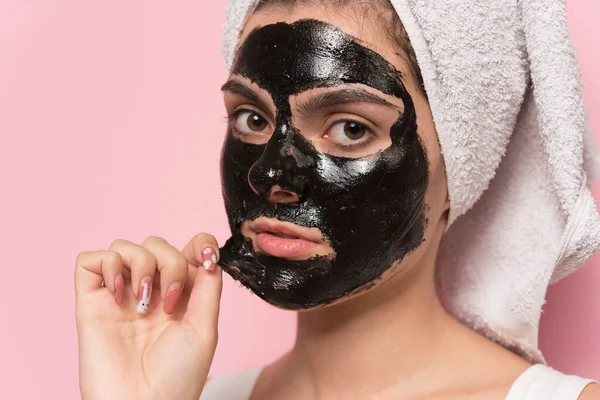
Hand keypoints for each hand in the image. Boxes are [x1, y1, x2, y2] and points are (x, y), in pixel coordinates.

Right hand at [74, 234, 222, 399]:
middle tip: (172, 301)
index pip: (186, 250)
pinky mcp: (91, 302)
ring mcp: (119, 295)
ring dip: (140, 264)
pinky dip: (107, 265)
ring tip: (143, 304)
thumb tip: (207, 254)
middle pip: (157, 244)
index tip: (205, 257)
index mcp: (179, 295)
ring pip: (124, 246)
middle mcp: (149, 291)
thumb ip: (208, 288)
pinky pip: (89, 260)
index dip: (197, 244)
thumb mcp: (205, 328)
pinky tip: (118, 295)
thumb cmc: (177, 376)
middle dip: (170, 262)